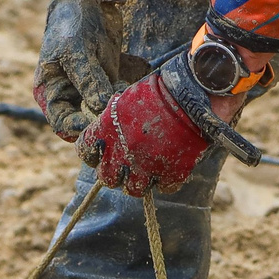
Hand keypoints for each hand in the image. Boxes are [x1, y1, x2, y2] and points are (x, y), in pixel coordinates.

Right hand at [33, 0, 120, 141]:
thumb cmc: (72, 24)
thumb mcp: (77, 51)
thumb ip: (89, 80)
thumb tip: (99, 107)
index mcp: (51, 91)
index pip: (62, 122)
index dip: (79, 127)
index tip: (100, 122)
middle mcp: (69, 94)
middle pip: (86, 120)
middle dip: (105, 117)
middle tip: (122, 110)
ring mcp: (89, 88)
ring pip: (106, 109)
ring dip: (120, 103)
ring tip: (132, 91)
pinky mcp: (107, 79)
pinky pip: (119, 93)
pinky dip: (130, 88)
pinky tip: (139, 71)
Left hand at [78, 31, 270, 195]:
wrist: (192, 91)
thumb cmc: (160, 90)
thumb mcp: (126, 100)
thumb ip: (112, 122)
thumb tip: (107, 139)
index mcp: (107, 130)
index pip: (85, 152)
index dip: (93, 154)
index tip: (101, 153)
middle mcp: (122, 152)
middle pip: (108, 177)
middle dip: (115, 173)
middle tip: (125, 165)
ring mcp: (146, 165)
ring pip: (133, 189)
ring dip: (139, 181)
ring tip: (147, 170)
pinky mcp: (171, 173)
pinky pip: (163, 187)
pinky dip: (165, 180)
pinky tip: (168, 168)